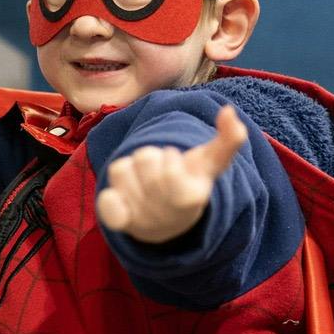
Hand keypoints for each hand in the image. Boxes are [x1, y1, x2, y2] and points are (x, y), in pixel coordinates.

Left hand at [96, 105, 247, 243]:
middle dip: (150, 158)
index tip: (176, 166)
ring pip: (120, 169)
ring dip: (130, 170)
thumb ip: (228, 138)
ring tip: (142, 182)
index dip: (170, 156)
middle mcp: (165, 212)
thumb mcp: (212, 163)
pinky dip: (111, 195)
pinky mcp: (119, 224)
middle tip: (158, 172)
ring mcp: (140, 220)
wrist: (169, 224)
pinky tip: (123, 199)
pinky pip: (105, 199)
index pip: (170, 160)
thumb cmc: (191, 183)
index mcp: (190, 197)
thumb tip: (228, 110)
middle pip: (144, 157)